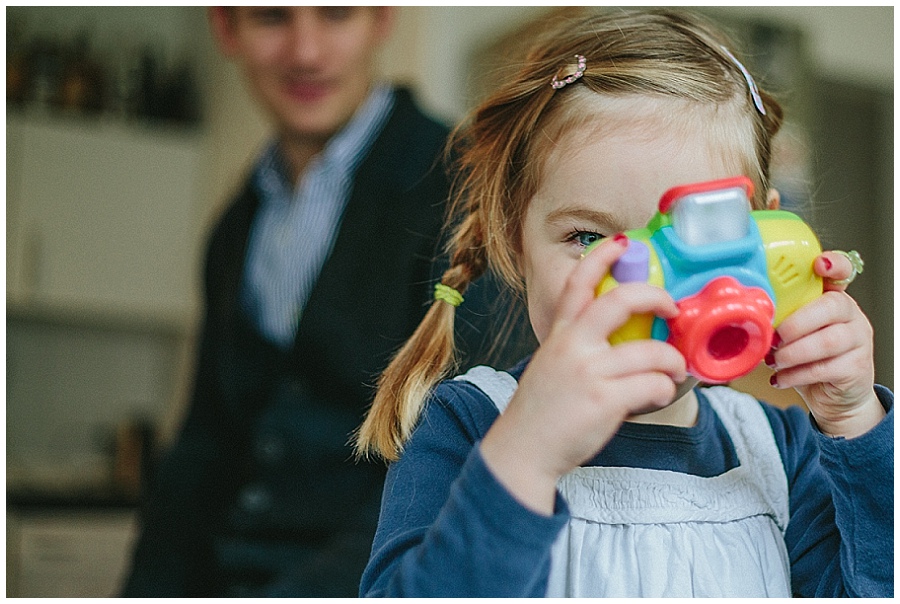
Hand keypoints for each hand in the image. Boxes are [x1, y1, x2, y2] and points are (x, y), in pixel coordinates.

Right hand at [480, 237, 686, 513]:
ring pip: (651, 352)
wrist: (523, 449)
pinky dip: (664, 389)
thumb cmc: (542, 410)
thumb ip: (579, 346)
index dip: (602, 257)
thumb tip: (623, 339)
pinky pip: (653, 385)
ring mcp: (588, 372)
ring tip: (673, 371)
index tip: (624, 244)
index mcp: (560, 334)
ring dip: (672, 362)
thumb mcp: (552, 364)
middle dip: (656, 298)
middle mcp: (572, 346)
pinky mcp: (604, 400)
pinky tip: (658, 395)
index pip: (578, 283)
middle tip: (672, 308)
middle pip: (620, 301)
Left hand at [767, 251, 883, 437]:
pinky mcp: (856, 367)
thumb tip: (747, 313)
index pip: (842, 271)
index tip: (820, 264)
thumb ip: (781, 317)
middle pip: (831, 306)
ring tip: (774, 360)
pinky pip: (825, 368)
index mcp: (833, 298)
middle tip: (774, 337)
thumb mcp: (794, 331)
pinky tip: (780, 377)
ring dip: (793, 352)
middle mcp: (851, 315)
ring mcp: (858, 340)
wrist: (833, 395)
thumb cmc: (808, 357)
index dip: (835, 265)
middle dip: (796, 323)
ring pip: (828, 340)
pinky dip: (796, 374)